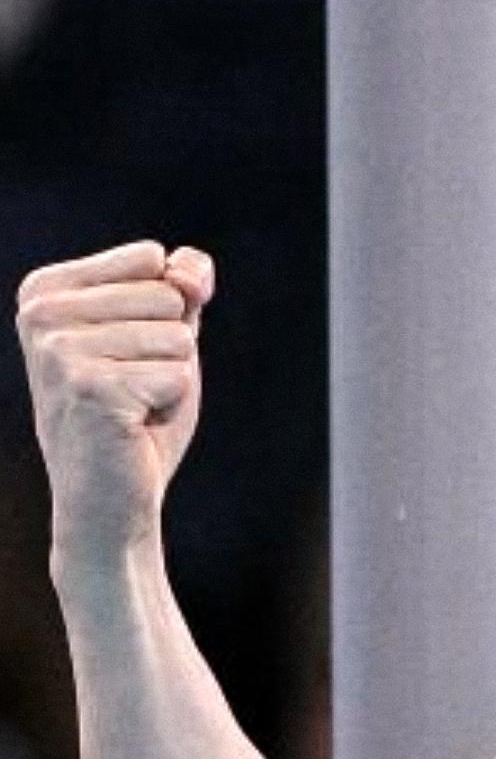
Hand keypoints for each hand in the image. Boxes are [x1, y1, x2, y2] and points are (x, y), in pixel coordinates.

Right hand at [21, 237, 211, 566]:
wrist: (110, 500)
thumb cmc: (137, 414)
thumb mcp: (162, 335)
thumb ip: (182, 286)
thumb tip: (191, 269)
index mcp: (46, 289)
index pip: (152, 258)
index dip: (164, 312)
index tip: (125, 354)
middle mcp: (42, 313)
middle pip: (167, 294)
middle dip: (168, 348)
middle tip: (131, 388)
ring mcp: (60, 349)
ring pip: (178, 335)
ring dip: (171, 378)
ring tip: (131, 406)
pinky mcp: (90, 386)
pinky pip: (179, 374)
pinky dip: (171, 405)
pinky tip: (133, 426)